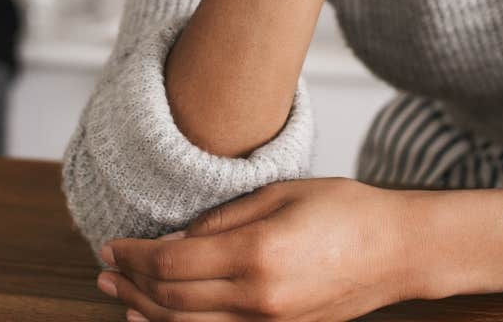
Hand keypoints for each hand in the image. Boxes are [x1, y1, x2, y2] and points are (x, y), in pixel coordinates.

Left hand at [98, 178, 420, 321]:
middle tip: (105, 266)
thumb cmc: (345, 210)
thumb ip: (221, 219)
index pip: (171, 262)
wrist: (397, 251)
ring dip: (145, 311)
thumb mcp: (278, 194)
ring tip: (118, 293)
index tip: (111, 243)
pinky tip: (158, 318)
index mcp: (257, 254)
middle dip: (131, 282)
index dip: (133, 255)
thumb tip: (172, 240)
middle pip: (172, 299)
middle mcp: (259, 298)